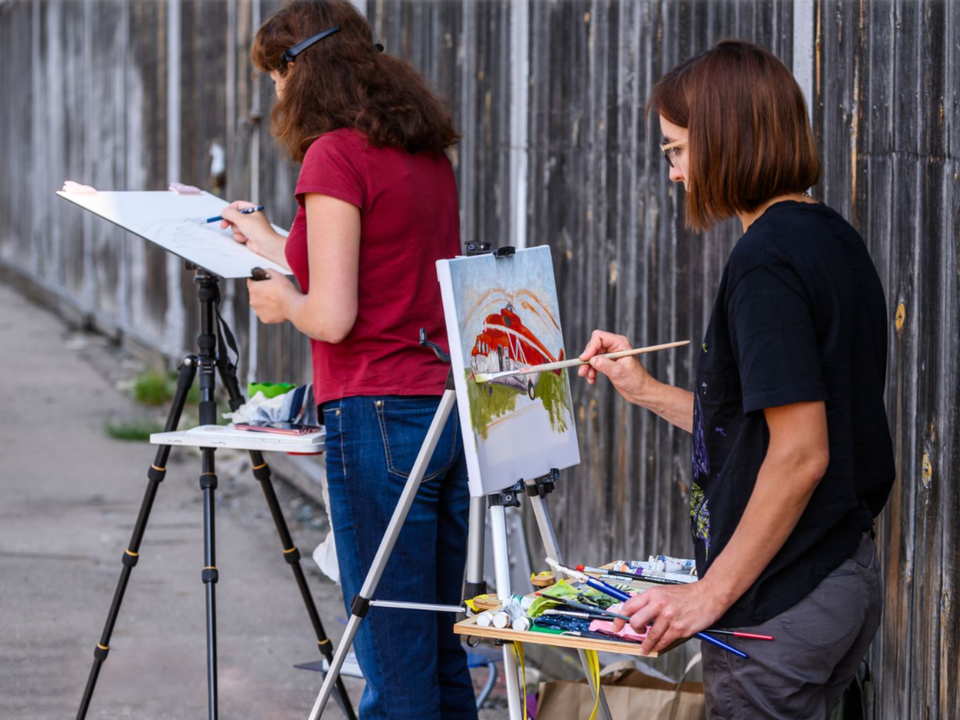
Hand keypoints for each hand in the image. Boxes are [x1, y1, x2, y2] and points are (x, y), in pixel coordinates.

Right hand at [221, 200, 276, 255]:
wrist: (267, 245)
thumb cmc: (258, 230)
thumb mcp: (242, 219)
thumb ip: (230, 214)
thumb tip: (223, 212)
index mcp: (252, 209)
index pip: (237, 205)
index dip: (229, 209)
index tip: (223, 214)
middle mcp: (250, 217)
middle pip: (233, 216)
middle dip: (229, 222)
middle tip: (223, 226)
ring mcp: (249, 227)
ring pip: (234, 227)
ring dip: (237, 231)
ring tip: (244, 233)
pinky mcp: (247, 235)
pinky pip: (237, 234)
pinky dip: (240, 237)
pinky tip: (246, 239)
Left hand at [247, 273, 296, 323]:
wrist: (294, 306)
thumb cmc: (286, 290)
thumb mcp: (278, 275)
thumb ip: (268, 271)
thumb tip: (265, 271)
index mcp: (254, 288)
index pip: (250, 282)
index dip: (257, 281)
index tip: (263, 282)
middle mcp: (252, 300)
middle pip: (254, 294)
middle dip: (261, 293)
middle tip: (273, 292)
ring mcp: (257, 311)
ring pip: (259, 305)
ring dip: (264, 303)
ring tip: (276, 301)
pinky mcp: (264, 319)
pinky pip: (264, 314)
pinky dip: (269, 311)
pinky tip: (278, 308)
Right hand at [577, 329, 654, 403]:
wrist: (641, 392)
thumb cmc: (636, 381)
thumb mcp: (618, 372)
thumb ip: (604, 364)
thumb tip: (591, 360)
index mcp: (620, 343)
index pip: (599, 337)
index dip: (590, 347)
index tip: (585, 359)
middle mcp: (614, 347)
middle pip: (593, 347)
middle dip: (587, 359)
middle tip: (583, 371)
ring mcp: (610, 355)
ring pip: (592, 356)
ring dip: (587, 367)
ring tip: (589, 377)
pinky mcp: (608, 364)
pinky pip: (594, 364)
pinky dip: (591, 371)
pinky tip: (592, 380)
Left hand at [612, 581, 727, 654]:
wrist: (708, 594)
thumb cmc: (686, 594)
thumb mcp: (664, 591)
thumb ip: (650, 601)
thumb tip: (636, 614)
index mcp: (653, 593)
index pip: (629, 606)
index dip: (619, 619)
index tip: (616, 627)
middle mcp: (659, 604)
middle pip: (635, 622)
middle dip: (634, 630)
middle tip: (638, 633)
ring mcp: (669, 617)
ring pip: (650, 636)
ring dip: (646, 644)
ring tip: (644, 648)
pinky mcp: (679, 628)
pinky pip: (663, 641)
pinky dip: (658, 646)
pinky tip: (657, 646)